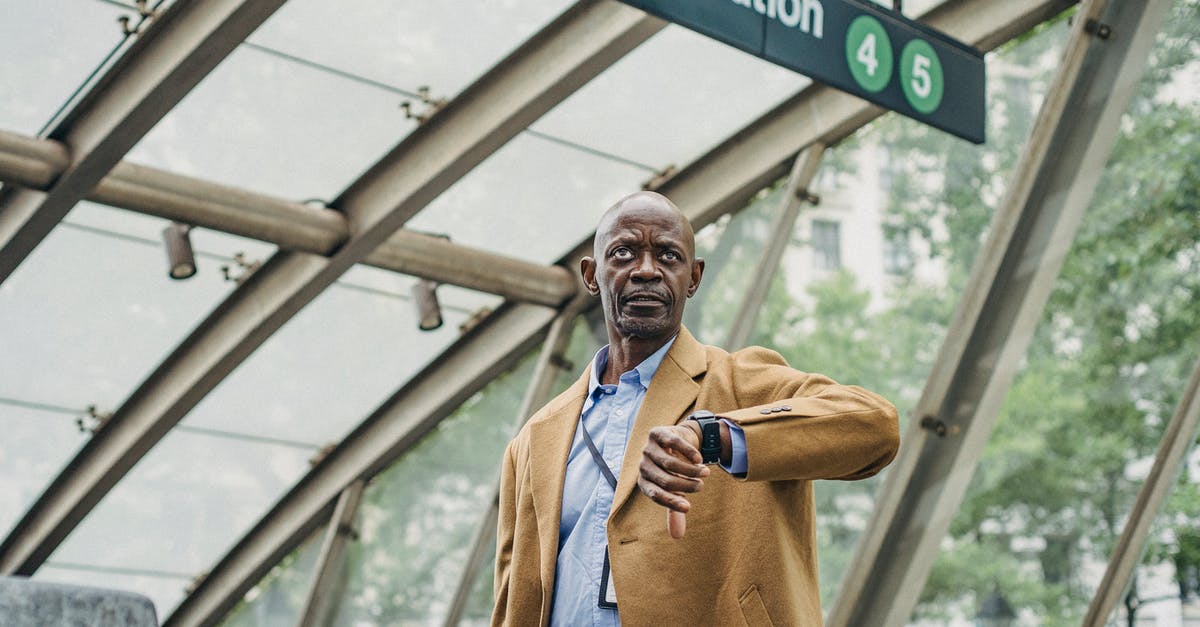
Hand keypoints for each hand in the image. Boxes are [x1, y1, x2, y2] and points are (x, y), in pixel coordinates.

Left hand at [638, 424, 708, 538]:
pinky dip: (688, 452)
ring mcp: (648, 448)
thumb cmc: (673, 471)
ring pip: (671, 462)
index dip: (671, 502)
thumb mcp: (673, 490)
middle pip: (665, 479)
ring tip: (705, 473)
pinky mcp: (657, 434)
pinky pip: (674, 444)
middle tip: (701, 486)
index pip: (655, 495)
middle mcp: (643, 465)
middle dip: (686, 485)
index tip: (689, 507)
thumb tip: (677, 537)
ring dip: (691, 470)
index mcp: (644, 482)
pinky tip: (700, 459)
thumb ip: (674, 510)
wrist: (675, 441)